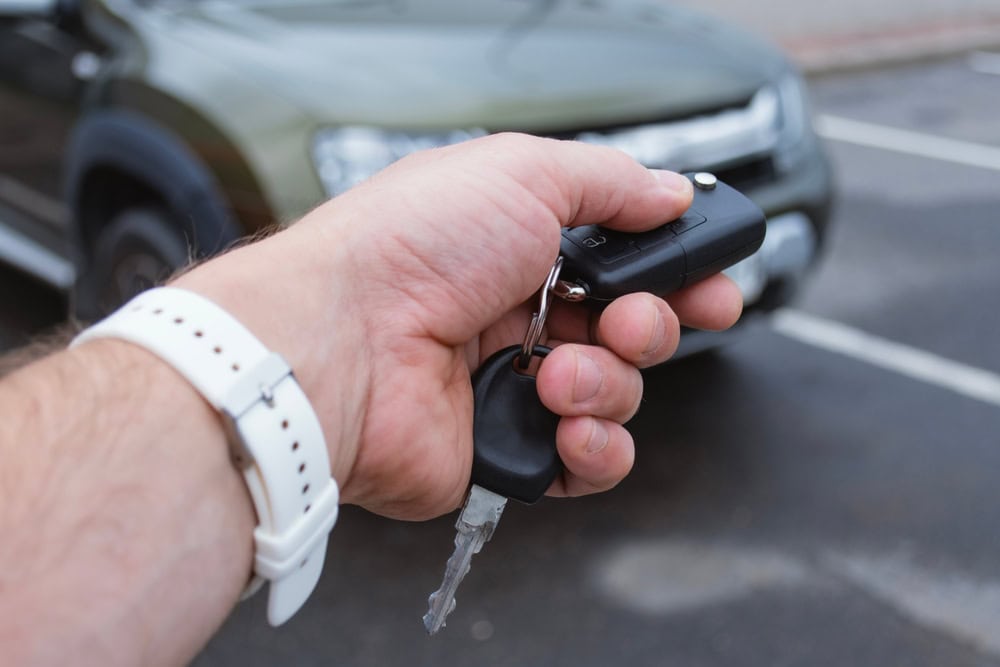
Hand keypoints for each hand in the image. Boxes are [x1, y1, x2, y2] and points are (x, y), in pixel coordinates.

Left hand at [175, 134, 742, 519]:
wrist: (341, 342)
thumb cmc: (408, 249)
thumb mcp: (520, 174)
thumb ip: (608, 182)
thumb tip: (669, 194)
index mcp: (521, 248)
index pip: (624, 264)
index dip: (676, 275)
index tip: (714, 282)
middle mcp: (518, 316)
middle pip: (632, 331)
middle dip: (653, 326)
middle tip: (633, 321)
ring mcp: (511, 385)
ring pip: (618, 395)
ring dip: (609, 382)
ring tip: (558, 370)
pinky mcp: (502, 450)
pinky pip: (588, 463)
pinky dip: (596, 447)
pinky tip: (566, 422)